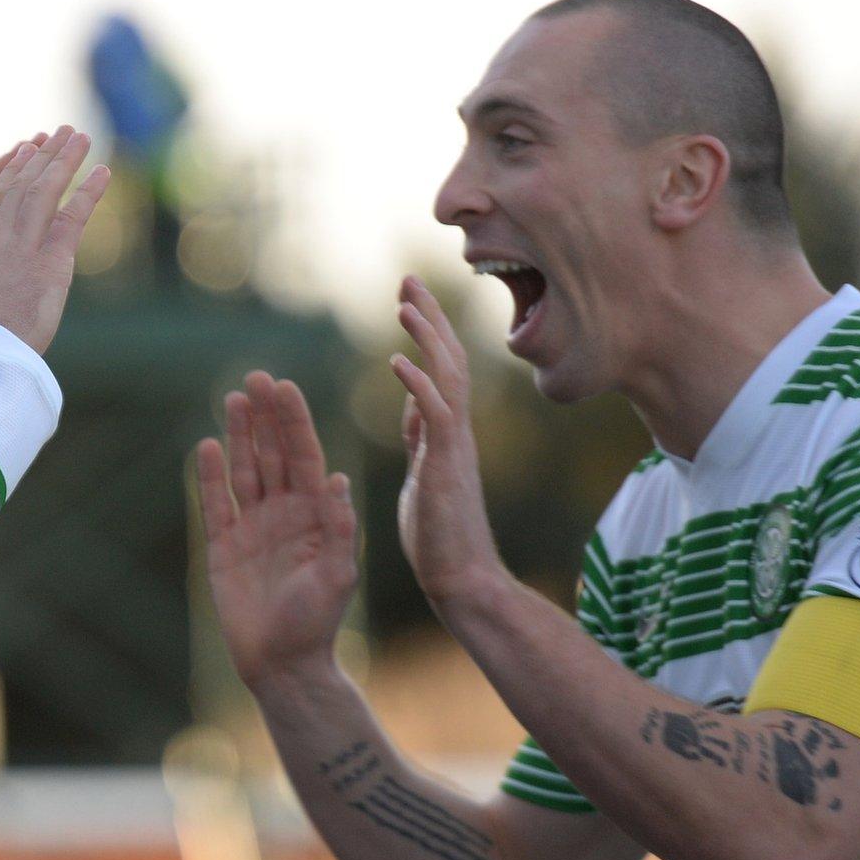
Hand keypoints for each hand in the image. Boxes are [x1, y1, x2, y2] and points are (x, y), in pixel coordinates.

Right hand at [0, 126, 110, 354]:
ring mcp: (25, 249)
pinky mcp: (51, 262)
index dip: (12, 172)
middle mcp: (0, 242)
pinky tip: (103, 172)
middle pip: (23, 187)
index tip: (24, 149)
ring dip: (65, 161)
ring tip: (81, 136)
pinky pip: (73, 218)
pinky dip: (89, 193)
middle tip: (60, 132)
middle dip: (43, 156)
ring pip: (46, 192)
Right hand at [195, 372, 359, 684]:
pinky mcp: (225, 546)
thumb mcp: (338, 575)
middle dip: (266, 416)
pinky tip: (206, 445)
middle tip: (256, 377)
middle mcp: (285, 514)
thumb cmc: (317, 623)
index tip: (286, 387)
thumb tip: (340, 481)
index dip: (294, 422)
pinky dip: (210, 475)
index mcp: (317, 515)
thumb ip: (338, 529)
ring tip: (234, 398)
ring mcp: (253, 528)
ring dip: (239, 435)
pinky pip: (216, 503)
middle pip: (272, 454)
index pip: (305, 456)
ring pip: (244, 470)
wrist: (283, 663)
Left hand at [391, 276, 506, 603]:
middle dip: (428, 317)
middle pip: (446, 359)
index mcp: (444, 432)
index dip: (425, 330)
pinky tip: (397, 361)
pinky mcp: (446, 467)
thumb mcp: (424, 473)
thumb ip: (422, 437)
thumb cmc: (440, 537)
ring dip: (425, 338)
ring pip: (444, 378)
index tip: (407, 296)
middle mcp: (455, 431)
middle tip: (407, 278)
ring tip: (404, 303)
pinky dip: (417, 386)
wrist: (461, 581)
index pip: (438, 367)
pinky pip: (434, 417)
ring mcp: (454, 447)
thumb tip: (415, 407)